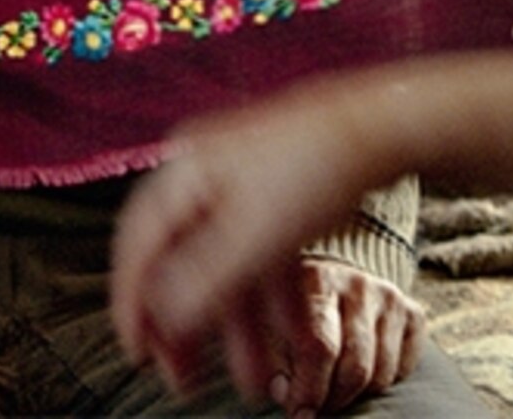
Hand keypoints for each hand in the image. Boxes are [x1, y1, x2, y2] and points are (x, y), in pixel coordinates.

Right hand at [111, 97, 378, 406]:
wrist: (380, 127)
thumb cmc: (312, 168)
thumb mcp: (250, 236)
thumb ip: (199, 282)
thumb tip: (158, 320)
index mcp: (183, 174)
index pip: (137, 247)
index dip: (132, 306)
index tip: (139, 355)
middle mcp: (204, 177)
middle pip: (180, 265)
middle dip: (187, 330)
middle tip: (187, 381)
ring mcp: (242, 187)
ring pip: (229, 272)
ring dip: (239, 330)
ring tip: (253, 384)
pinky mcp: (278, 199)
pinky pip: (263, 263)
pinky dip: (272, 305)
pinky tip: (289, 347)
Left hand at [267, 258, 423, 415]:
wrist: (322, 279)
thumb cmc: (287, 309)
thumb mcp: (266, 324)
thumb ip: (270, 362)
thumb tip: (286, 396)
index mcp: (315, 280)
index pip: (319, 348)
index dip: (308, 391)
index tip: (298, 414)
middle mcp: (357, 284)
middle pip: (355, 369)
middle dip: (332, 400)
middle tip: (316, 406)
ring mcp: (389, 298)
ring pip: (381, 375)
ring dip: (355, 395)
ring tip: (332, 386)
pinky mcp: (412, 312)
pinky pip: (404, 370)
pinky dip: (382, 381)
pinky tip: (360, 368)